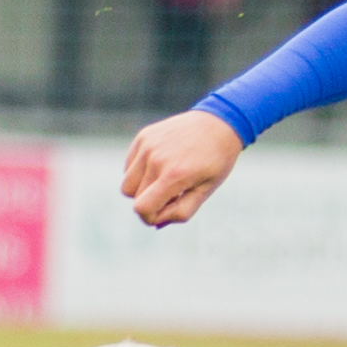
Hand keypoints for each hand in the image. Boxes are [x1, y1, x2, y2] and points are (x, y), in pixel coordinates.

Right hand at [124, 110, 244, 227]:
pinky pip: (129, 165)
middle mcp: (157, 159)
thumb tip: (155, 223)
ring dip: (142, 188)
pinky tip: (162, 164)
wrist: (219, 123)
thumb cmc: (216, 162)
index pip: (142, 208)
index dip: (150, 217)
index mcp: (174, 175)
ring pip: (127, 183)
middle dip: (150, 202)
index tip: (165, 212)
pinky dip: (141, 171)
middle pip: (133, 197)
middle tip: (173, 193)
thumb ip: (181, 212)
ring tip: (165, 180)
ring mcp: (148, 145)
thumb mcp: (206, 191)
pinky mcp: (143, 136)